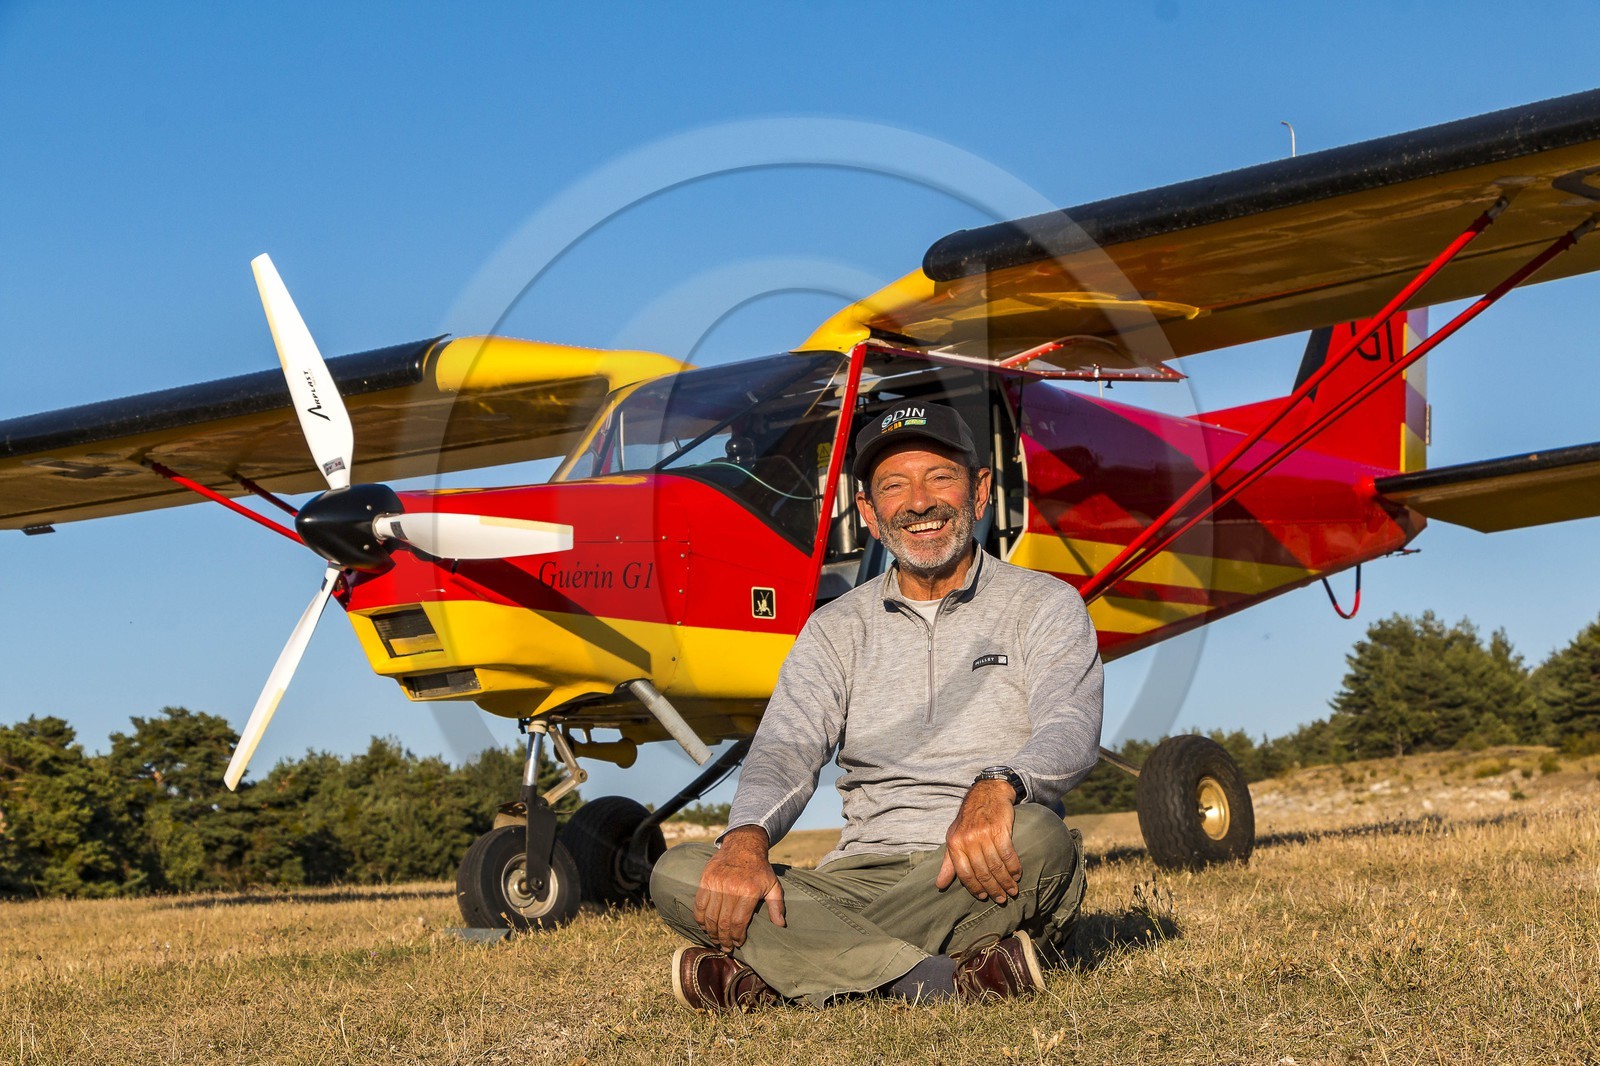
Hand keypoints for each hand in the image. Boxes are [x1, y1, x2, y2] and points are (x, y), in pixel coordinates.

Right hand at [693, 826, 785, 949]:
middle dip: (723, 939)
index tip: (738, 943)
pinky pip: (699, 904)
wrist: (743, 846)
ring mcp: (716, 883)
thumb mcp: (773, 885)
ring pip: (709, 916)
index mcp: (749, 891)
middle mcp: (731, 888)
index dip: (736, 936)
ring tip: (715, 939)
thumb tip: (780, 924)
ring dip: (711, 932)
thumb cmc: (760, 869)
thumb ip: (777, 905)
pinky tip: (704, 926)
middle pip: (723, 922)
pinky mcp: (706, 879)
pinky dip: (699, 918)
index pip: (738, 922)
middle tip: (725, 947)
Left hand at [935, 779, 1021, 901]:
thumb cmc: (969, 820)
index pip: (963, 873)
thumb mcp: (954, 838)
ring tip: (1012, 891)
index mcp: (955, 844)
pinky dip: (1014, 867)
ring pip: (996, 865)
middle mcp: (968, 840)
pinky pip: (1008, 854)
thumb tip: (939, 885)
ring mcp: (984, 834)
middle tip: (1001, 899)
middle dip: (993, 889)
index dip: (974, 887)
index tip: (983, 897)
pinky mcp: (1000, 829)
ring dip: (1006, 881)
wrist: (986, 793)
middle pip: (982, 872)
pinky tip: (1017, 875)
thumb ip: (948, 863)